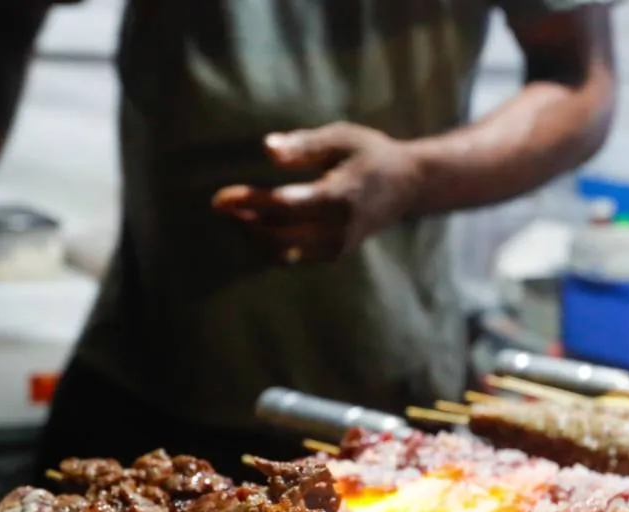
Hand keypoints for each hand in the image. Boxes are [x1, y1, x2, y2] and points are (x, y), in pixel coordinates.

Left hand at [212, 122, 423, 264]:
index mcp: (339, 197)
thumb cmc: (370, 154)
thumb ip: (304, 144)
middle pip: (277, 237)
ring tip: (236, 214)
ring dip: (253, 237)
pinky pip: (291, 256)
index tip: (220, 198)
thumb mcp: (342, 138)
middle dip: (245, 223)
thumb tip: (267, 148)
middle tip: (223, 204)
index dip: (250, 203)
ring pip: (281, 253)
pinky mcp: (332, 254)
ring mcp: (335, 247)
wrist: (408, 187)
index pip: (285, 206)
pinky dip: (268, 244)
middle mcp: (337, 229)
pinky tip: (256, 223)